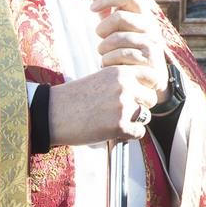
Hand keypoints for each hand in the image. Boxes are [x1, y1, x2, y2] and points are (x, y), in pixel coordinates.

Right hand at [46, 66, 162, 147]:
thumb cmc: (75, 98)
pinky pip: (139, 132)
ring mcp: (123, 106)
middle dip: (141, 106)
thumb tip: (145, 92)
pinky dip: (129, 135)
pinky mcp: (120, 125)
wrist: (53, 113)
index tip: (143, 93)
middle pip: (151, 98)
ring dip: (135, 121)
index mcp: (120, 72)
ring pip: (145, 116)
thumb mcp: (101, 80)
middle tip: (124, 111)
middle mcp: (125, 86)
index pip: (152, 76)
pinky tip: (114, 131)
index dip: (149, 86)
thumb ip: (122, 82)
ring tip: (116, 121)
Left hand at [91, 0, 169, 102]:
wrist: (146, 82)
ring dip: (104, 49)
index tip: (91, 8)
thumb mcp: (117, 31)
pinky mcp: (152, 63)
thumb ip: (107, 11)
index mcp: (144, 17)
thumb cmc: (128, 53)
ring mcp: (154, 46)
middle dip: (102, 28)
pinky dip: (108, 62)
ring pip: (118, 38)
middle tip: (99, 39)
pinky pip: (121, 57)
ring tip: (104, 56)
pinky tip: (109, 66)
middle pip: (120, 16)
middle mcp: (152, 29)